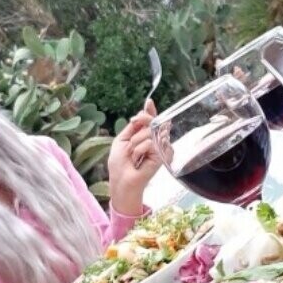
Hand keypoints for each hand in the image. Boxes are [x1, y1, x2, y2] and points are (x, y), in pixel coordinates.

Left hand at [108, 99, 161, 215]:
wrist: (122, 180)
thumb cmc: (120, 163)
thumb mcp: (122, 140)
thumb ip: (133, 126)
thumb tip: (141, 112)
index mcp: (144, 136)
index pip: (150, 120)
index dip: (150, 111)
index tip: (149, 102)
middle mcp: (154, 139)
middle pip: (153, 120)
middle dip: (142, 121)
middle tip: (132, 134)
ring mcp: (160, 146)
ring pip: (150, 131)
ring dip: (136, 142)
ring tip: (133, 155)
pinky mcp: (163, 154)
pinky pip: (151, 142)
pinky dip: (140, 149)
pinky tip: (139, 159)